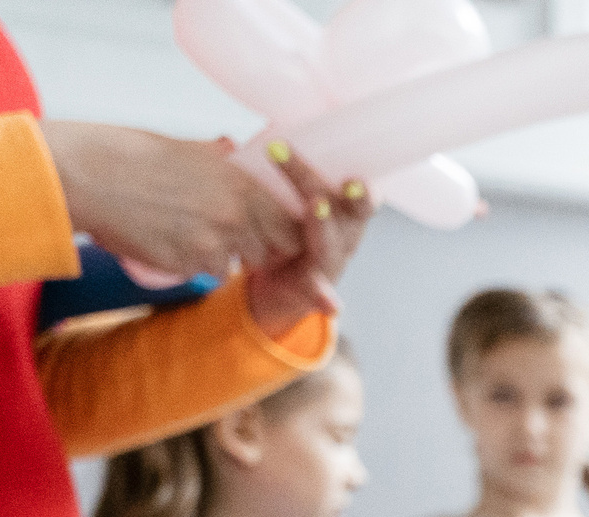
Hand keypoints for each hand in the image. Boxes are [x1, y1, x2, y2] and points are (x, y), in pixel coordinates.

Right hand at [41, 122, 300, 280]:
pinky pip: (204, 272)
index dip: (281, 231)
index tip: (268, 231)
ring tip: (190, 234)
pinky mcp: (185, 262)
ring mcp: (211, 242)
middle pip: (270, 251)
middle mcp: (234, 214)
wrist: (85, 175)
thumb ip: (215, 156)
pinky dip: (193, 264)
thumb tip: (230, 147)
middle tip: (229, 238)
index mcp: (239, 183)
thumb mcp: (182, 147)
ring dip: (221, 257)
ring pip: (235, 264)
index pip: (290, 223)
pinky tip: (170, 243)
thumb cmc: (128, 154)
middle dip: (256, 248)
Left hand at [241, 148, 373, 336]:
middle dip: (348, 195)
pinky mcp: (312, 291)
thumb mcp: (278, 201)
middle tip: (346, 181)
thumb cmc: (280, 233)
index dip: (362, 184)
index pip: (356, 190)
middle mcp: (344, 237)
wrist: (280, 288)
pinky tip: (332, 304)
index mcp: (340, 211)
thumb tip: (227, 140)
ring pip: (331, 244)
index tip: (355, 171)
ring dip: (324, 225)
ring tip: (314, 206)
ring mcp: (331, 264)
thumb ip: (265, 175)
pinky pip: (319, 293)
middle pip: (349, 212)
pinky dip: (325, 297)